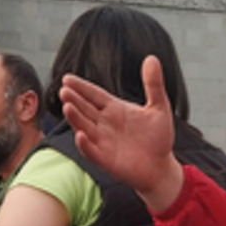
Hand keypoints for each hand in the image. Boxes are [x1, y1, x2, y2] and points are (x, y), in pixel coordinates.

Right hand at [58, 56, 183, 211]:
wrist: (161, 167)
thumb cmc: (158, 138)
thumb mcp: (159, 107)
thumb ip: (153, 84)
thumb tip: (151, 58)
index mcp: (114, 109)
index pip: (93, 95)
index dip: (81, 87)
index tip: (67, 78)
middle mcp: (104, 123)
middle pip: (85, 108)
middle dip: (74, 99)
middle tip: (64, 90)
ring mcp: (102, 141)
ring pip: (84, 127)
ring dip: (75, 118)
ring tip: (68, 106)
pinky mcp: (104, 159)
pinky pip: (91, 151)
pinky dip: (85, 144)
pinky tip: (81, 135)